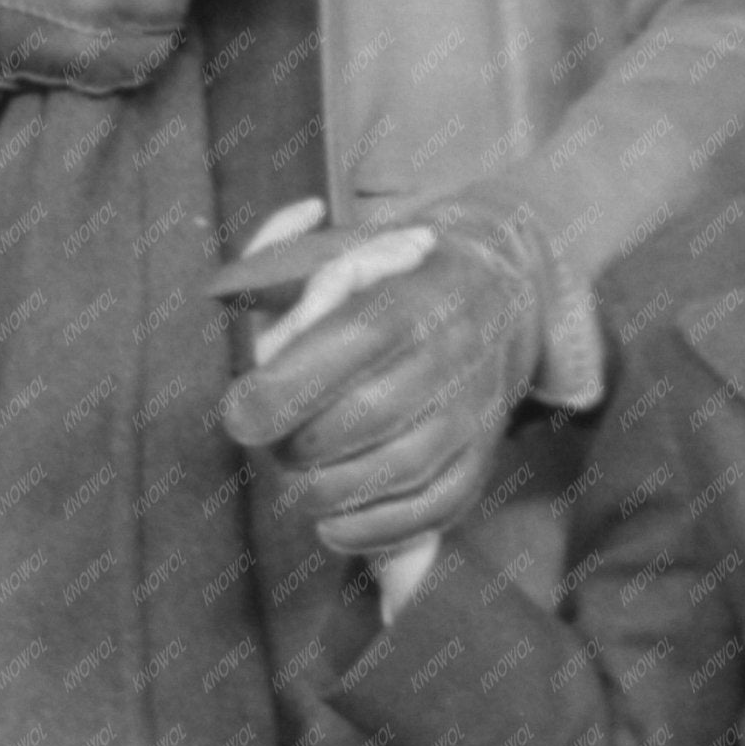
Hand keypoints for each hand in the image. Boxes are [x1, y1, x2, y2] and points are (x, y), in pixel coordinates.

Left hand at [220, 192, 548, 548]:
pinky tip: (334, 519)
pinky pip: (429, 512)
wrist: (502, 292)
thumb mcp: (337, 245)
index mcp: (413, 294)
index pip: (354, 338)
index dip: (288, 384)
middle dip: (297, 443)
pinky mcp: (480, 459)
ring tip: (298, 479)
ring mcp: (472, 410)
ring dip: (326, 490)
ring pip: (395, 471)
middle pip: (365, 415)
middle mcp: (452, 352)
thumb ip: (290, 246)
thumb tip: (301, 215)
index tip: (242, 411)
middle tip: (272, 441)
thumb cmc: (391, 274)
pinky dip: (372, 530)